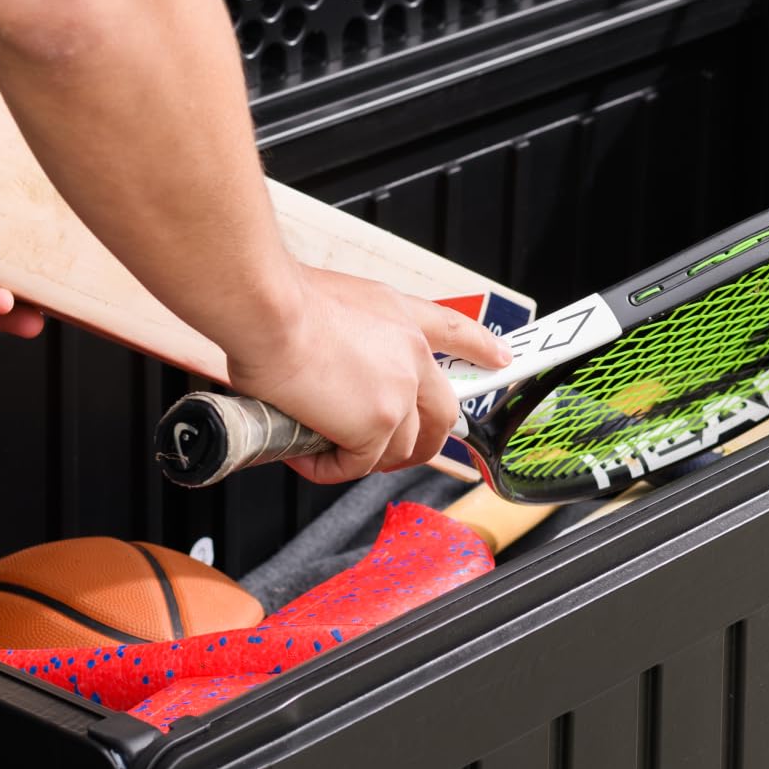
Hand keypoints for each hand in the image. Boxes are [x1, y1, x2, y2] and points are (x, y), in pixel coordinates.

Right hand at [225, 265, 510, 483]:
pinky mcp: (376, 426)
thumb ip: (352, 337)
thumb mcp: (336, 302)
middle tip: (391, 454)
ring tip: (322, 448)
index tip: (500, 359)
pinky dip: (327, 467)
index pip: (454, 332)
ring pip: (399, 448)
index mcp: (401, 317)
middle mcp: (411, 355)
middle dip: (424, 442)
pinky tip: (303, 454)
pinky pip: (357, 465)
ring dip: (361, 457)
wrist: (268, 310)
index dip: (480, 349)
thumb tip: (332, 367)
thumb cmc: (279, 301)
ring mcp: (399, 394)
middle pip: (442, 413)